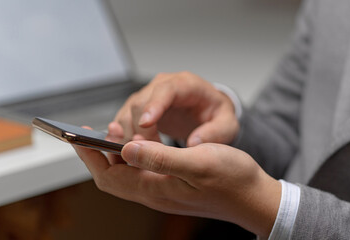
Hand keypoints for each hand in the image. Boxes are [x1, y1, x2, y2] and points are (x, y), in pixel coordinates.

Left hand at [73, 141, 280, 237]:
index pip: (109, 176)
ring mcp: (163, 193)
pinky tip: (139, 144)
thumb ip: (161, 157)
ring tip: (110, 133)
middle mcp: (155, 194)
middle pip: (113, 177)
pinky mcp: (172, 188)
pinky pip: (141, 174)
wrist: (255, 198)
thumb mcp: (198, 162)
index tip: (78, 137)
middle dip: (96, 155)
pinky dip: (132, 157)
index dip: (91, 156)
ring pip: (126, 176)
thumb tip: (127, 147)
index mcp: (156, 189)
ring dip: (114, 155)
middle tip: (89, 133)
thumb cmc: (233, 179)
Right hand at [110, 71, 238, 145]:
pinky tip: (130, 151)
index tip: (145, 125)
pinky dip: (123, 137)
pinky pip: (123, 121)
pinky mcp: (139, 109)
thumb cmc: (216, 115)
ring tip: (142, 156)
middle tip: (146, 152)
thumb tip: (195, 143)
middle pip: (139, 102)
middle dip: (138, 129)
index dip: (153, 106)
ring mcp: (148, 96)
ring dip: (129, 136)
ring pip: (127, 112)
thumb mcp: (227, 124)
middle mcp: (163, 86)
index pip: (165, 90)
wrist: (208, 112)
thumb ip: (215, 132)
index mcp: (186, 85)